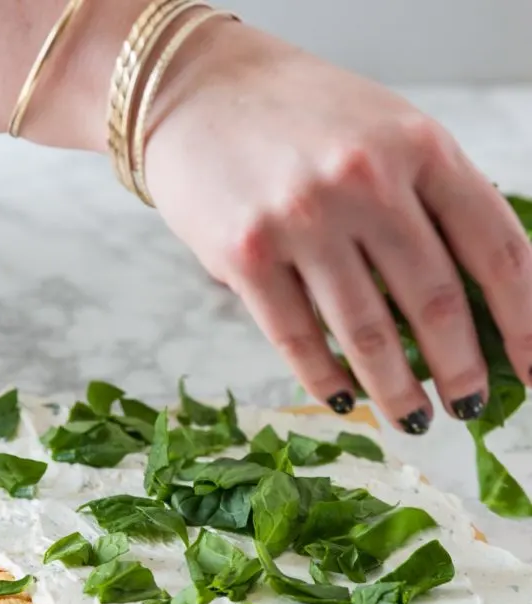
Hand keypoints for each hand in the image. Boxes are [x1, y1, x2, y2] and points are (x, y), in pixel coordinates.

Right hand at [145, 21, 531, 432]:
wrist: (200, 88)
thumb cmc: (302, 116)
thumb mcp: (388, 131)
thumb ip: (432, 199)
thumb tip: (476, 299)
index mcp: (420, 146)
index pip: (496, 250)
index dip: (524, 321)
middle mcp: (366, 181)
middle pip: (436, 302)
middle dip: (462, 371)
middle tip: (470, 407)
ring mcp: (303, 218)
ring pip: (368, 334)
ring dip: (396, 391)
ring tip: (411, 419)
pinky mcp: (246, 254)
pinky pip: (298, 339)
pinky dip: (326, 380)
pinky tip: (344, 398)